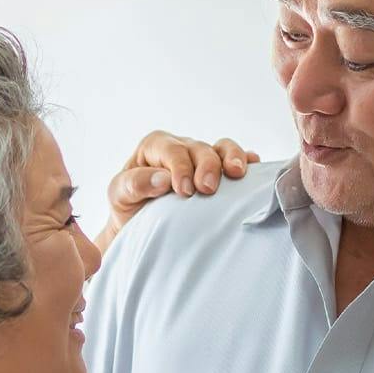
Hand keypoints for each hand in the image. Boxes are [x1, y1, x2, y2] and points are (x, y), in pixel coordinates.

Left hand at [97, 132, 258, 249]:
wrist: (141, 225)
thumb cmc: (128, 207)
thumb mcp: (118, 195)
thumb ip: (134, 184)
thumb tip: (163, 179)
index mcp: (156, 147)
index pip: (172, 150)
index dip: (180, 167)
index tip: (184, 191)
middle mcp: (182, 148)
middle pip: (200, 148)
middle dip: (207, 166)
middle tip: (207, 189)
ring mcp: (204, 158)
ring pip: (223, 148)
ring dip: (232, 158)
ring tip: (237, 174)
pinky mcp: (221, 172)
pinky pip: (239, 160)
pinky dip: (248, 161)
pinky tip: (254, 169)